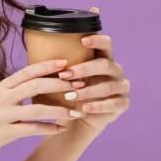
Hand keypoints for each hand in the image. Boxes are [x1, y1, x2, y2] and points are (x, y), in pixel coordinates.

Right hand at [0, 59, 84, 160]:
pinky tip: (61, 129)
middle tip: (79, 85)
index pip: (28, 71)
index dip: (47, 65)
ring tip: (77, 112)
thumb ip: (13, 91)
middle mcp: (3, 97)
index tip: (66, 62)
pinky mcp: (6, 133)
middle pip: (36, 85)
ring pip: (38, 109)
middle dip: (60, 84)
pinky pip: (32, 130)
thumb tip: (37, 83)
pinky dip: (49, 129)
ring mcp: (4, 115)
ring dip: (60, 110)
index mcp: (2, 86)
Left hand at [57, 6, 131, 135]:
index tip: (82, 40)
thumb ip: (59, 63)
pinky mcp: (123, 103)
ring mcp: (121, 87)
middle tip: (65, 74)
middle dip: (85, 69)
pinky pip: (113, 103)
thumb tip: (37, 44)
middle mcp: (115, 70)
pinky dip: (98, 106)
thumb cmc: (68, 93)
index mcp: (103, 58)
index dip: (97, 40)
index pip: (106, 43)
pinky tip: (84, 108)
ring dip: (87, 90)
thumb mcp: (63, 78)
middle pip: (105, 64)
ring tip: (69, 96)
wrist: (77, 120)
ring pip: (108, 86)